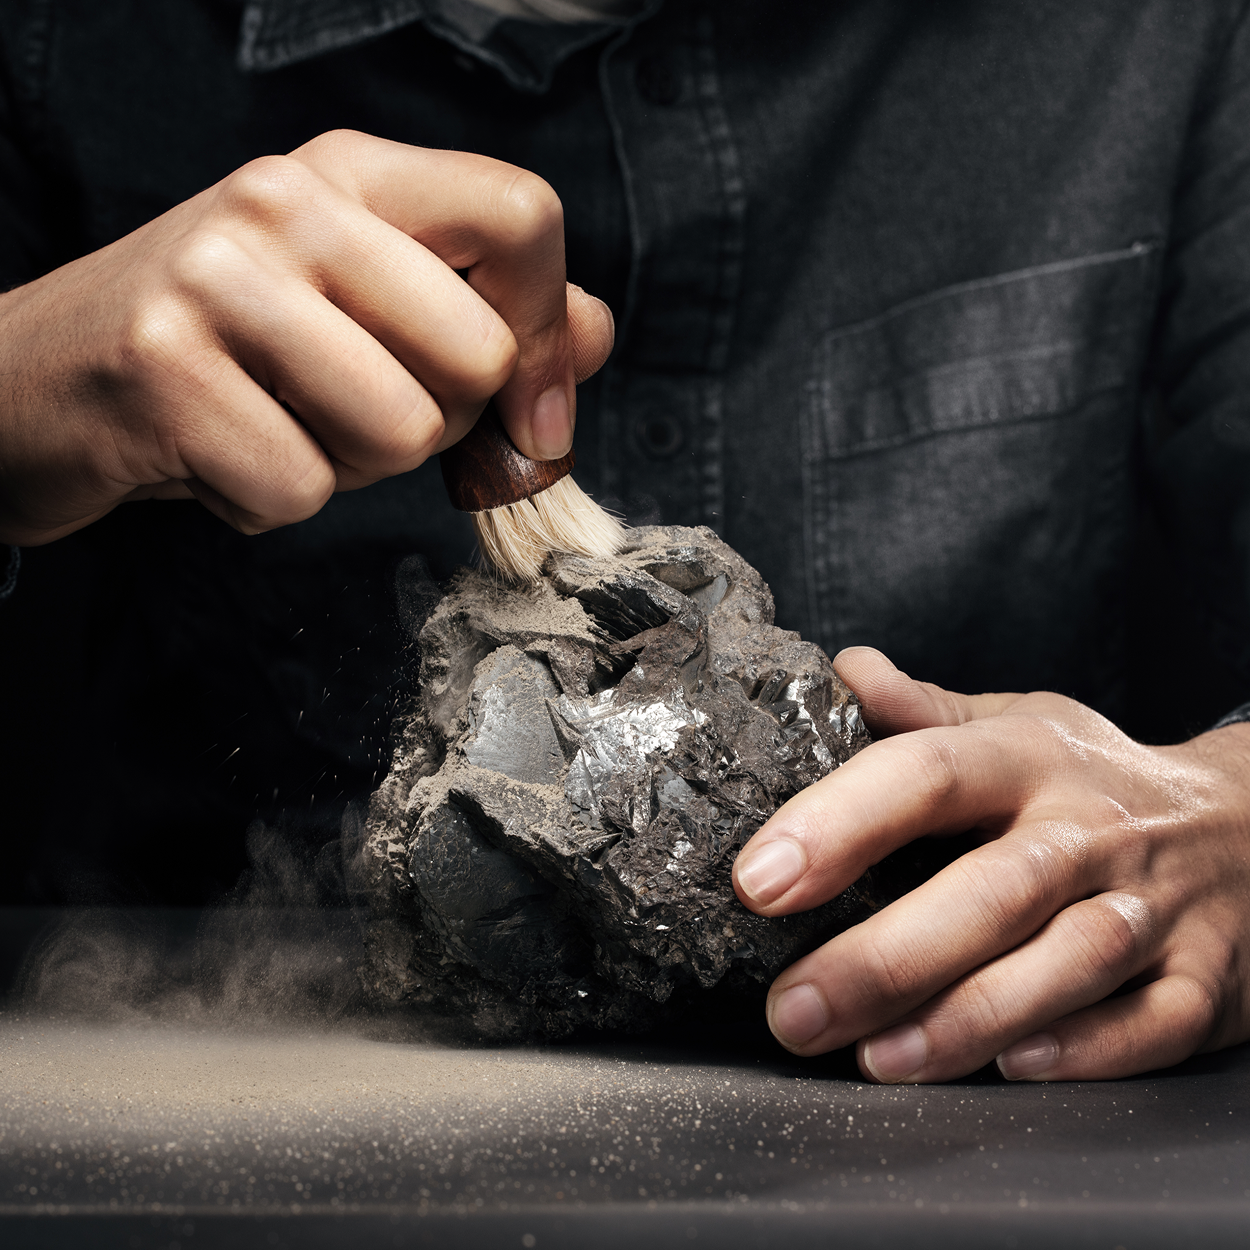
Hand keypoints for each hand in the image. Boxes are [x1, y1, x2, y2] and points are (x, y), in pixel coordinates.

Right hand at [0, 130, 614, 543]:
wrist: (32, 379)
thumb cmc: (220, 348)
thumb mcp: (357, 302)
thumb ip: (486, 312)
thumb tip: (593, 335)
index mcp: (349, 176)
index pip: (522, 214)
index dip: (551, 331)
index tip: (532, 411)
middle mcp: (284, 204)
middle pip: (478, 354)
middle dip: (439, 427)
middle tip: (356, 416)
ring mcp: (217, 281)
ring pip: (399, 432)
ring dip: (354, 470)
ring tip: (282, 431)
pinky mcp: (162, 371)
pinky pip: (302, 490)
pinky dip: (272, 504)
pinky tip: (219, 460)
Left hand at [732, 646, 1249, 1081]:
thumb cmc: (1096, 778)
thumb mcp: (1018, 724)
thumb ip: (927, 713)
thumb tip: (842, 672)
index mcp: (1028, 759)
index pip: (924, 775)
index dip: (838, 824)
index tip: (758, 878)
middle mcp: (1090, 831)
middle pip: (989, 892)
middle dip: (885, 958)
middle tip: (793, 1009)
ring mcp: (1152, 909)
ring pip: (1064, 964)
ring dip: (967, 1018)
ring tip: (877, 1058)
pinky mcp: (1201, 981)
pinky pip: (1149, 1024)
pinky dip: (1086, 1048)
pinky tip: (1014, 1069)